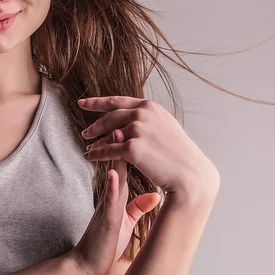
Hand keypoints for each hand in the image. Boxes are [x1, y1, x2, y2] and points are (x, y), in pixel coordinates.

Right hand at [71, 131, 160, 274]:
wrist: (90, 261)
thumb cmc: (108, 240)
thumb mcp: (127, 219)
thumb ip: (139, 205)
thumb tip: (154, 195)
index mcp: (118, 191)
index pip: (126, 161)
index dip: (134, 144)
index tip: (143, 128)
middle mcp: (112, 192)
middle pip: (118, 161)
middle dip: (121, 140)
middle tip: (127, 119)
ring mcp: (108, 203)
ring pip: (112, 175)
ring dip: (113, 155)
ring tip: (118, 135)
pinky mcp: (107, 218)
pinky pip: (109, 200)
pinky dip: (111, 185)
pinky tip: (114, 173)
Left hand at [79, 96, 219, 205]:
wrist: (190, 173)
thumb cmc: (180, 154)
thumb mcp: (166, 127)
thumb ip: (149, 119)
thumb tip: (135, 116)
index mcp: (150, 106)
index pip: (117, 101)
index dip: (97, 102)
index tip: (83, 103)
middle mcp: (142, 114)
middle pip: (109, 116)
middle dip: (95, 125)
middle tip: (85, 132)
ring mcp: (137, 129)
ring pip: (107, 134)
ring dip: (95, 141)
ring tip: (88, 147)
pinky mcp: (132, 148)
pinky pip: (108, 150)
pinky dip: (96, 154)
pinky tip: (90, 157)